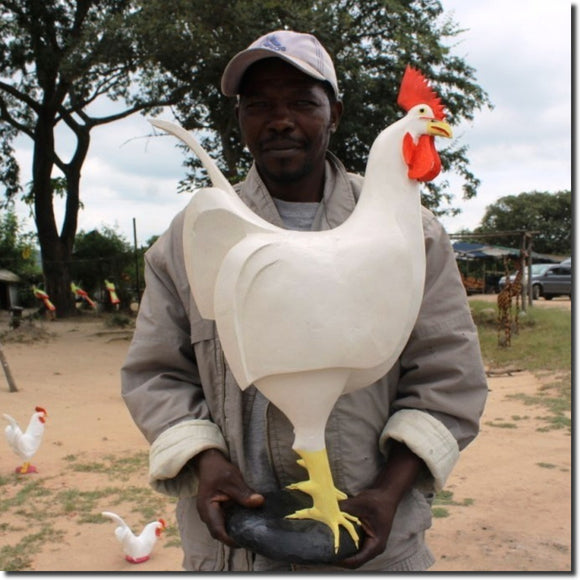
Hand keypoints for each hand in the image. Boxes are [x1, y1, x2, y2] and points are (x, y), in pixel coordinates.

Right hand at [194, 448, 263, 545]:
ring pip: (223, 527)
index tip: (246, 540)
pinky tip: (246, 519)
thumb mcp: (232, 478)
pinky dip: (234, 521)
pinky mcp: (216, 510)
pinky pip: (225, 520)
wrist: (209, 462)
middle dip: (234, 536)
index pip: (218, 531)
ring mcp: (211, 513)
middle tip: (252, 535)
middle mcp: (206, 514)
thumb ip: (244, 492)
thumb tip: (260, 502)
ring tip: (251, 529)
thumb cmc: (218, 470)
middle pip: (220, 532)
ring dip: (235, 529)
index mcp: (207, 508)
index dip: (231, 539)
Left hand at [337, 441, 424, 568]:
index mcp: (376, 544)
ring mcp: (370, 544)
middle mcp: (373, 548)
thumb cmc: (377, 501)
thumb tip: (328, 510)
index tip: (329, 557)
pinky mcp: (366, 539)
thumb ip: (346, 508)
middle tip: (324, 554)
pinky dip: (344, 545)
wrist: (386, 495)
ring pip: (354, 555)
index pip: (357, 560)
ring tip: (326, 549)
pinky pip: (354, 547)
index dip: (342, 561)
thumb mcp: (361, 503)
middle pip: (355, 561)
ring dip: (341, 553)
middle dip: (340, 559)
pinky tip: (333, 540)